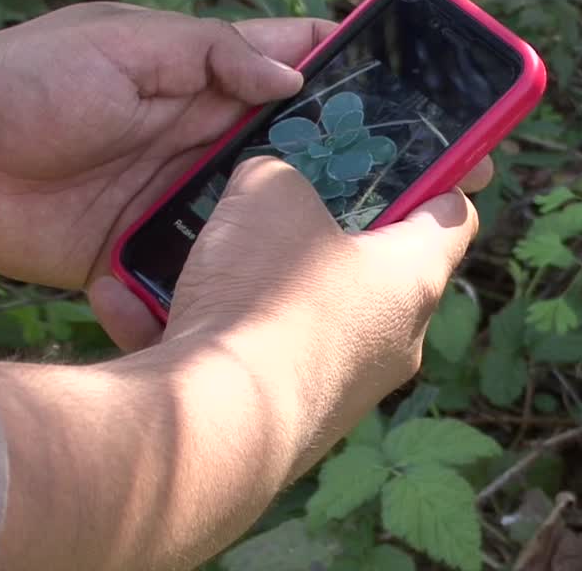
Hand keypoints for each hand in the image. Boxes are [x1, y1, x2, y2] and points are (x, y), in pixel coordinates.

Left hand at [0, 2, 495, 349]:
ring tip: (359, 270)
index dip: (366, 90)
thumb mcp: (129, 46)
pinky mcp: (152, 256)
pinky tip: (266, 316)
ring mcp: (187, 205)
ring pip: (264, 229)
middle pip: (303, 164)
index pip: (307, 81)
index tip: (428, 106)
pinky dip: (219, 297)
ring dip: (302, 248)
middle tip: (423, 199)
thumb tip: (293, 76)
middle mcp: (213, 148)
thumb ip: (213, 56)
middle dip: (360, 179)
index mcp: (214, 87)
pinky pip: (202, 281)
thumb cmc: (37, 82)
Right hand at [165, 155, 478, 476]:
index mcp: (414, 278)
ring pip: (294, 315)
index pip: (453, 216)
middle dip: (319, 229)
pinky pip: (242, 361)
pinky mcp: (284, 423)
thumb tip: (266, 188)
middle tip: (279, 196)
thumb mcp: (269, 193)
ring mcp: (339, 387)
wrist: (214, 425)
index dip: (437, 177)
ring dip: (240, 280)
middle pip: (369, 267)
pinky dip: (192, 332)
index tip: (412, 156)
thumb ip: (276, 176)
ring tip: (185, 251)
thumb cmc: (266, 296)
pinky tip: (127, 306)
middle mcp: (392, 340)